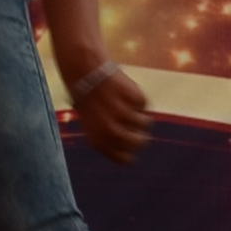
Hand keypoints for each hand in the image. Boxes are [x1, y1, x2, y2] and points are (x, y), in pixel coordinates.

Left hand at [59, 45, 154, 162]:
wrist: (84, 71)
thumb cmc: (87, 99)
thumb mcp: (92, 123)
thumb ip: (109, 138)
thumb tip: (131, 149)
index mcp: (99, 140)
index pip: (125, 159)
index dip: (131, 153)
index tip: (132, 147)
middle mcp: (111, 130)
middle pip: (139, 142)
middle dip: (142, 137)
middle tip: (139, 128)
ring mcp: (122, 114)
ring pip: (145, 123)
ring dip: (141, 116)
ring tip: (131, 106)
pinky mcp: (133, 98)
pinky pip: (144, 105)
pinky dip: (139, 100)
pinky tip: (126, 92)